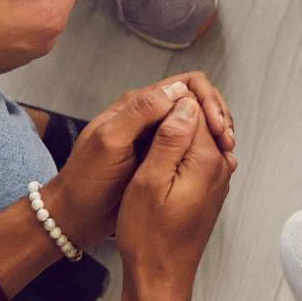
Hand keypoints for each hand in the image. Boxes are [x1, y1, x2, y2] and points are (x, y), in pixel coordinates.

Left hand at [38, 73, 234, 250]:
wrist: (75, 215)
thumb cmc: (86, 181)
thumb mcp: (109, 142)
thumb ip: (139, 113)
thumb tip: (178, 90)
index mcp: (137, 105)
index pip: (186, 85)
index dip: (207, 101)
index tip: (218, 127)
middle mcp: (150, 116)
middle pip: (196, 100)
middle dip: (217, 115)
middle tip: (227, 142)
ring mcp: (157, 137)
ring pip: (197, 122)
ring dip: (215, 133)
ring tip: (225, 153)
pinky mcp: (161, 157)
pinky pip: (191, 144)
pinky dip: (207, 149)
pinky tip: (215, 163)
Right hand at [115, 89, 235, 291]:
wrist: (160, 276)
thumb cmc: (150, 237)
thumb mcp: (149, 181)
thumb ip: (170, 139)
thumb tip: (185, 104)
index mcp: (208, 160)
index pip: (196, 107)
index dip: (168, 104)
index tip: (148, 114)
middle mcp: (220, 167)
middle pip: (201, 119)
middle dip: (174, 117)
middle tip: (145, 130)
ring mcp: (217, 178)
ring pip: (197, 137)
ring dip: (174, 136)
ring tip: (147, 146)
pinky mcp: (208, 189)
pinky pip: (195, 157)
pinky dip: (177, 154)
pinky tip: (156, 164)